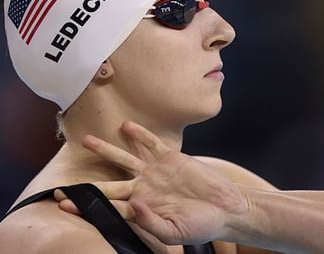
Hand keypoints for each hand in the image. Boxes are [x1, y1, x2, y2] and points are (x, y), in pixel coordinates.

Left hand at [55, 121, 248, 244]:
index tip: (64, 202)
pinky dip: (140, 135)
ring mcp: (156, 173)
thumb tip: (132, 205)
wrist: (225, 207)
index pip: (108, 207)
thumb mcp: (174, 232)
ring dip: (107, 150)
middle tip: (63, 180)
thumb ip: (150, 222)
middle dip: (87, 183)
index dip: (86, 205)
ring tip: (88, 140)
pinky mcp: (171, 159)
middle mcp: (144, 190)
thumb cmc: (201, 225)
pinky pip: (152, 144)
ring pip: (126, 159)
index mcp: (142, 209)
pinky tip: (127, 126)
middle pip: (109, 184)